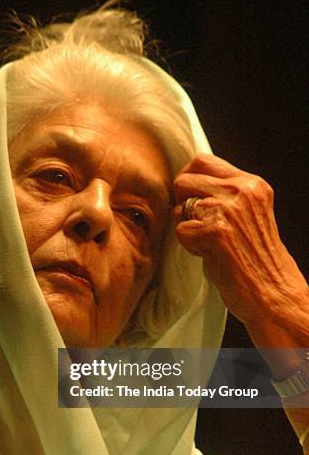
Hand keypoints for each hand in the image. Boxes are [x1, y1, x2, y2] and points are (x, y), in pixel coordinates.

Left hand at [173, 154, 308, 333]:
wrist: (274, 293)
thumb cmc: (258, 260)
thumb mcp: (250, 214)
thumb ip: (226, 195)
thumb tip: (188, 184)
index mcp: (252, 184)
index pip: (203, 161)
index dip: (189, 181)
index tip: (191, 199)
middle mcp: (241, 191)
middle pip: (184, 180)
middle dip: (182, 204)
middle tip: (198, 225)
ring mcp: (228, 210)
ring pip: (180, 207)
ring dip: (187, 227)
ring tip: (209, 243)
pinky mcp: (214, 232)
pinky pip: (181, 231)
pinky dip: (190, 246)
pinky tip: (210, 254)